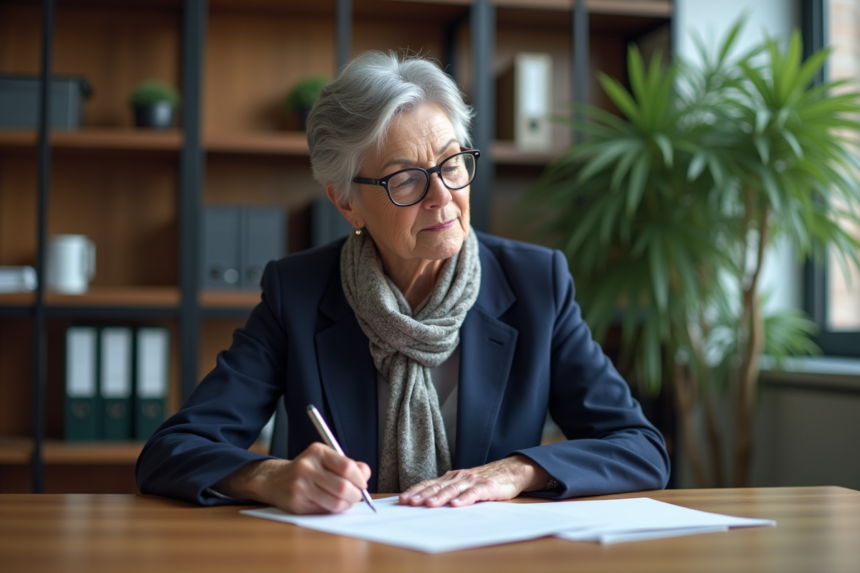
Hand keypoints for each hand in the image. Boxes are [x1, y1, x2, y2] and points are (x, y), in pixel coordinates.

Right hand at [215, 442, 370, 514]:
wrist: (274, 480)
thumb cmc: (307, 470)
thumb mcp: (326, 459)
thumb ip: (348, 464)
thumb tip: (365, 474)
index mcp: (317, 452)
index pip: (346, 466)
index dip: (360, 478)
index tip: (362, 484)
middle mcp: (307, 467)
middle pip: (342, 487)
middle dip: (355, 495)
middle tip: (356, 496)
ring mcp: (300, 486)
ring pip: (335, 503)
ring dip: (346, 505)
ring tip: (345, 501)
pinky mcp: (296, 503)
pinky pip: (324, 511)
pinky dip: (333, 510)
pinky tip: (331, 504)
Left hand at [397, 454, 549, 507]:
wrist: (509, 472)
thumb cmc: (483, 481)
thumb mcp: (462, 485)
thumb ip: (447, 491)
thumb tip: (425, 502)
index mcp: (451, 478)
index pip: (429, 483)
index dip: (416, 491)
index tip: (402, 499)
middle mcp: (458, 478)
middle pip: (437, 487)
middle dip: (422, 495)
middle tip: (409, 502)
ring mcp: (472, 482)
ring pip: (452, 490)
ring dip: (439, 497)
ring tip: (429, 504)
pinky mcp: (486, 487)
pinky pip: (473, 494)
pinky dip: (464, 499)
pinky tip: (456, 505)